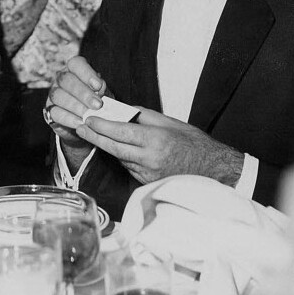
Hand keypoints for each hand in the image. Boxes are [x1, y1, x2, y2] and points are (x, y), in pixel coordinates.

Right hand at [46, 56, 107, 154]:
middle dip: (83, 93)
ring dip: (75, 106)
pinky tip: (80, 122)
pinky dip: (68, 118)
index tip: (98, 86)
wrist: (87, 121)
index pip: (76, 64)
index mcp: (75, 69)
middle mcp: (61, 78)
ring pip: (58, 95)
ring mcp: (53, 94)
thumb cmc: (96, 101)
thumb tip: (100, 89)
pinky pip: (55, 112)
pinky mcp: (49, 110)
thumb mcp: (103, 93)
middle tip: (98, 105)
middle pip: (66, 80)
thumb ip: (102, 89)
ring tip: (89, 115)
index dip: (87, 73)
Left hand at [77, 108, 243, 186]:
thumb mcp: (171, 123)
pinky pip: (129, 167)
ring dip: (107, 146)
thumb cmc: (194, 144)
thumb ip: (145, 117)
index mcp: (155, 140)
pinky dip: (122, 157)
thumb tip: (124, 110)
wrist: (213, 170)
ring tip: (93, 132)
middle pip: (114, 148)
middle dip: (95, 137)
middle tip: (80, 127)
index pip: (121, 133)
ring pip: (120, 158)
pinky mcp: (148, 183)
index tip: (88, 119)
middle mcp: (149, 159)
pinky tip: (118, 148)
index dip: (101, 126)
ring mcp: (148, 174)